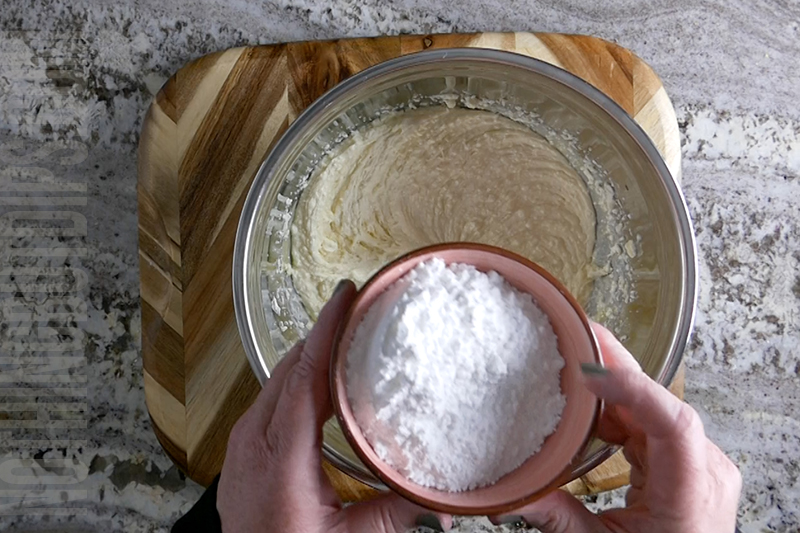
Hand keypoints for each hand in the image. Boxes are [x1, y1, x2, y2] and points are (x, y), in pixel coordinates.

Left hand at [217, 280, 450, 532]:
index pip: (304, 375)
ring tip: (344, 342)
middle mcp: (253, 441)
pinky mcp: (243, 453)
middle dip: (324, 336)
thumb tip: (442, 497)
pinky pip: (271, 402)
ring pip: (277, 382)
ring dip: (311, 359)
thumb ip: (397, 512)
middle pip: (290, 369)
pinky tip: (320, 386)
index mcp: (279, 456)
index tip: (346, 296)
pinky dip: (297, 384)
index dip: (327, 330)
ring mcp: (242, 446)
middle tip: (357, 313)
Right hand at [492, 323, 740, 532]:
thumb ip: (560, 521)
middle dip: (615, 370)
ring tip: (572, 363)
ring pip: (651, 409)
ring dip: (611, 389)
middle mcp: (704, 468)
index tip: (591, 375)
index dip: (635, 390)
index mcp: (691, 492)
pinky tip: (588, 403)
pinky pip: (649, 424)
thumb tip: (511, 499)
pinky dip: (616, 412)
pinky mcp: (684, 461)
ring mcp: (698, 462)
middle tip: (575, 337)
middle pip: (659, 405)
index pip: (675, 424)